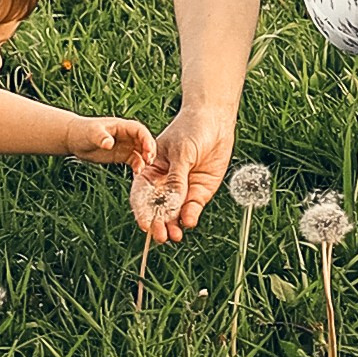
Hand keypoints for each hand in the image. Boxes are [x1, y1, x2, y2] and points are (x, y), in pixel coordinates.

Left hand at [67, 115, 156, 169]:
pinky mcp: (121, 156)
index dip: (146, 138)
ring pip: (141, 152)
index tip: (148, 149)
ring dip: (145, 159)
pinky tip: (137, 172)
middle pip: (144, 141)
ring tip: (143, 168)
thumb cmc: (82, 131)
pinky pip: (134, 160)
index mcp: (122, 126)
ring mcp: (125, 145)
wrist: (74, 139)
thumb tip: (109, 144)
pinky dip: (138, 165)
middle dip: (150, 150)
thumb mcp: (91, 133)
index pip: (139, 130)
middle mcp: (127, 135)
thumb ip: (101, 137)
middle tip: (149, 160)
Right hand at [131, 101, 238, 240]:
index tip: (145, 224)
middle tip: (160, 235)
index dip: (142, 210)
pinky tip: (188, 221)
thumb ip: (177, 178)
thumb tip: (171, 204)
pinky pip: (192, 209)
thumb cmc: (192, 129)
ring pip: (174, 213)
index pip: (142, 194)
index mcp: (152, 170)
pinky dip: (189, 217)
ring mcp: (183, 189)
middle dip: (158, 223)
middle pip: (157, 208)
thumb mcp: (182, 152)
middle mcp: (165, 183)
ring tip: (174, 235)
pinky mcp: (199, 192)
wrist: (215, 121)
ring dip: (173, 225)